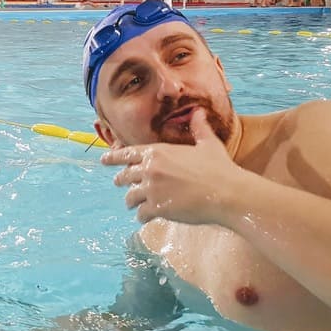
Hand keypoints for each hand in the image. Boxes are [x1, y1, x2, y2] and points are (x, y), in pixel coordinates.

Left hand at [101, 111, 241, 224]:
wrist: (227, 193)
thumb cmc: (220, 168)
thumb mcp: (209, 144)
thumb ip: (199, 128)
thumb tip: (199, 112)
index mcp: (159, 152)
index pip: (127, 154)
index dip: (113, 157)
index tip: (103, 160)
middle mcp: (151, 169)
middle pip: (124, 177)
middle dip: (120, 181)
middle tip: (119, 184)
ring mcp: (152, 189)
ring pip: (130, 197)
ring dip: (131, 201)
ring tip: (133, 205)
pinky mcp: (157, 208)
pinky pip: (141, 214)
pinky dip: (143, 217)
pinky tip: (146, 218)